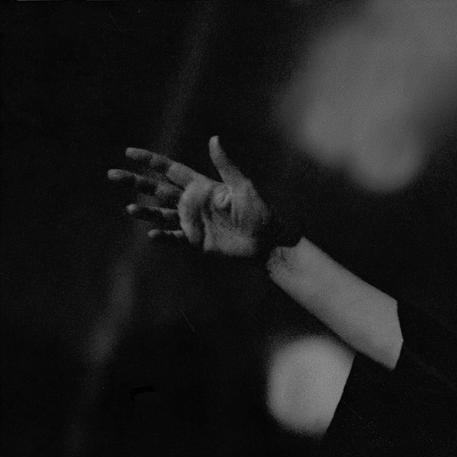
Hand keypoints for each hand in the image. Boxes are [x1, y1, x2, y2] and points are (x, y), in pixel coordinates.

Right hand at [107, 136, 270, 257]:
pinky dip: (163, 237)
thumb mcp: (242, 186)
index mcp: (202, 186)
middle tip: (112, 174)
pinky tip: (151, 234)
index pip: (170, 170)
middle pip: (157, 190)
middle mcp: (193, 203)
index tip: (129, 153)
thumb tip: (213, 138)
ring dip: (145, 211)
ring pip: (162, 214)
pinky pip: (175, 238)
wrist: (267, 241)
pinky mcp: (197, 242)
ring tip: (129, 208)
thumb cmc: (259, 212)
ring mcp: (193, 223)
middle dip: (135, 182)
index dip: (150, 161)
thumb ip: (225, 165)